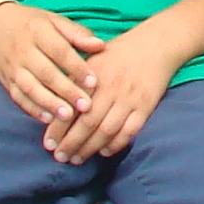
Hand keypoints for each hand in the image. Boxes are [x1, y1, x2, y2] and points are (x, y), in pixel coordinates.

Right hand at [0, 0, 103, 129]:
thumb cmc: (31, 24)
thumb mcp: (54, 20)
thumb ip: (77, 33)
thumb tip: (100, 46)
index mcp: (38, 32)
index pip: (59, 51)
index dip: (77, 67)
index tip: (94, 82)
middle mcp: (23, 50)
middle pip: (46, 72)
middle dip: (66, 90)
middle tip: (86, 105)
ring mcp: (13, 67)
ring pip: (30, 88)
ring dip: (49, 103)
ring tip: (67, 116)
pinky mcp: (6, 81)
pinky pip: (18, 97)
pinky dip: (32, 109)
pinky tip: (47, 119)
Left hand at [48, 17, 181, 162]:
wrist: (156, 44)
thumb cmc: (120, 52)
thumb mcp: (93, 58)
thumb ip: (76, 79)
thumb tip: (57, 104)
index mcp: (94, 76)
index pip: (71, 107)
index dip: (58, 128)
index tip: (48, 143)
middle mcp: (110, 89)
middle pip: (87, 123)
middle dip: (71, 143)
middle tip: (60, 157)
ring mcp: (129, 99)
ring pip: (107, 130)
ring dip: (90, 148)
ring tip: (77, 159)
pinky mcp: (145, 106)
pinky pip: (129, 131)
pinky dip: (116, 144)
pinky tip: (105, 151)